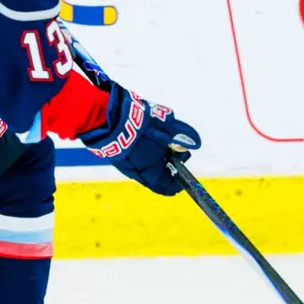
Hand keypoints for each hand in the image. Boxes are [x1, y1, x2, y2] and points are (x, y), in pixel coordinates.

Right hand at [80, 83, 199, 195]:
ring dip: (155, 159)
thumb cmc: (139, 124)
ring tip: (160, 141)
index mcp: (152, 171)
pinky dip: (144, 154)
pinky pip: (134, 161)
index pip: (168, 186)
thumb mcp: (165, 126)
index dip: (178, 180)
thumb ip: (181, 135)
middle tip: (174, 151)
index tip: (183, 168)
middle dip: (167, 166)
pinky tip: (145, 139)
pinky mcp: (116, 157)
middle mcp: (137, 173)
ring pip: (145, 169)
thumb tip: (196, 143)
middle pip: (156, 178)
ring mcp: (125, 166)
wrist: (107, 117)